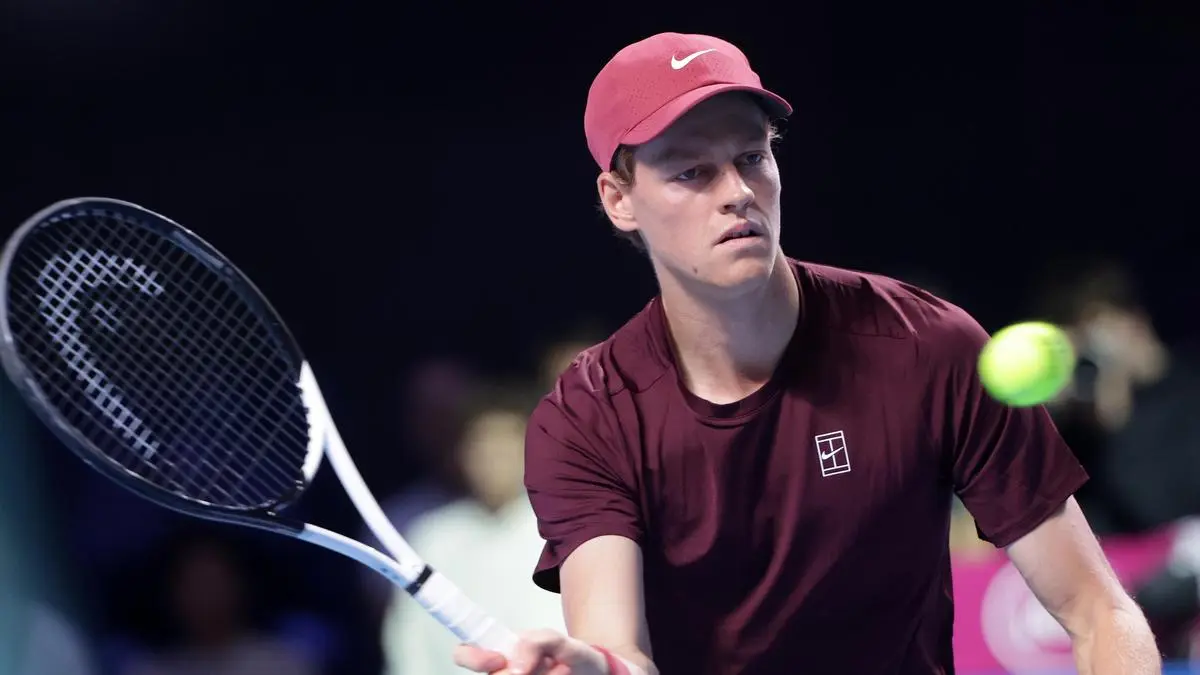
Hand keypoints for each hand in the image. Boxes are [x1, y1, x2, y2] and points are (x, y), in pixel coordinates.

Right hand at [453, 629, 607, 674]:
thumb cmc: (574, 656)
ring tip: (559, 670)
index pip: (465, 653)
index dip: (473, 657)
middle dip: (518, 673)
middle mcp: (502, 673)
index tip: (497, 660)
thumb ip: (535, 643)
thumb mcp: (560, 640)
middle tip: (542, 666)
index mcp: (500, 652)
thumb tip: (514, 667)